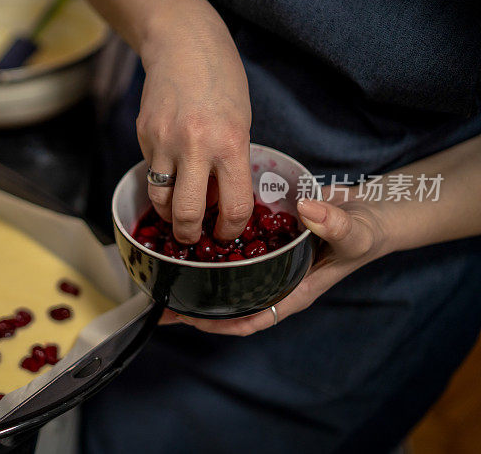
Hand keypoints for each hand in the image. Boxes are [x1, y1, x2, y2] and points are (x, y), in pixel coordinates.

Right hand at [137, 0, 252, 243]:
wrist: (183, 43)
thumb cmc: (222, 81)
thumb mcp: (241, 122)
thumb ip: (230, 162)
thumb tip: (218, 200)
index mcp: (230, 143)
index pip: (234, 206)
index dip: (231, 230)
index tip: (226, 234)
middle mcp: (195, 146)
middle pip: (187, 214)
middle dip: (190, 235)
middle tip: (193, 238)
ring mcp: (164, 141)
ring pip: (160, 199)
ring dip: (169, 214)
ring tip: (178, 213)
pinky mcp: (143, 135)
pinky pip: (152, 171)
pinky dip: (162, 179)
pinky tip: (171, 169)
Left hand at [160, 188, 392, 334]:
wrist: (372, 210)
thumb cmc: (369, 231)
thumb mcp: (357, 231)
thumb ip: (336, 224)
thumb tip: (309, 211)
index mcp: (293, 290)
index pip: (250, 319)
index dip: (218, 324)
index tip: (188, 318)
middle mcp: (275, 279)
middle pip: (229, 302)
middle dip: (195, 304)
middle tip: (161, 296)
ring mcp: (268, 260)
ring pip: (227, 276)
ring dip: (197, 276)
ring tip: (163, 270)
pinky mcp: (265, 239)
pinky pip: (234, 247)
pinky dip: (212, 245)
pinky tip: (188, 233)